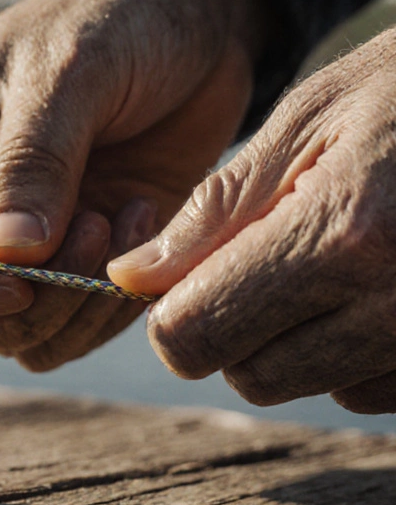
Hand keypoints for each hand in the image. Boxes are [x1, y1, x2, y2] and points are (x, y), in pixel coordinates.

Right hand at [0, 0, 265, 369]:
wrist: (194, 20)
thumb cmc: (114, 20)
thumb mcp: (70, 72)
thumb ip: (32, 163)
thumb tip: (3, 256)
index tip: (17, 288)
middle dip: (14, 309)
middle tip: (89, 241)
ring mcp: (4, 242)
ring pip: (3, 335)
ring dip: (68, 308)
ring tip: (119, 221)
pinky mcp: (63, 262)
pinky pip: (64, 330)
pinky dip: (105, 305)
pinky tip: (140, 224)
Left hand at [109, 27, 395, 413]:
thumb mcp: (311, 116)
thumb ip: (217, 206)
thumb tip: (132, 277)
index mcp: (344, 235)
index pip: (198, 335)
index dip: (172, 313)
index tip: (184, 277)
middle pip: (252, 375)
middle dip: (235, 327)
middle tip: (261, 257)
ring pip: (314, 387)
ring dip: (300, 338)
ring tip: (335, 254)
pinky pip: (376, 388)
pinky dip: (358, 349)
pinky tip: (378, 278)